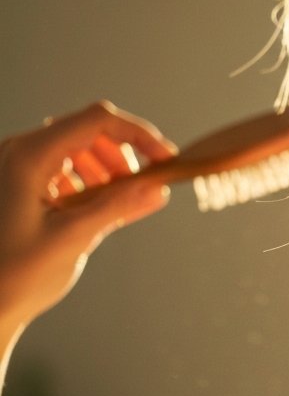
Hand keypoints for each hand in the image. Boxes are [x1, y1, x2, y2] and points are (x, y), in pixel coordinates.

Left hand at [0, 101, 175, 333]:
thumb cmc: (15, 274)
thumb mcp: (74, 237)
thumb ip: (118, 207)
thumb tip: (158, 189)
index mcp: (29, 157)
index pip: (97, 121)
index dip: (139, 135)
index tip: (166, 161)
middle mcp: (20, 153)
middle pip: (87, 129)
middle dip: (123, 154)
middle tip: (143, 188)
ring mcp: (18, 168)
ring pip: (76, 146)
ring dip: (107, 167)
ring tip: (118, 201)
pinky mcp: (19, 185)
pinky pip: (63, 168)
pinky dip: (88, 181)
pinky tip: (93, 209)